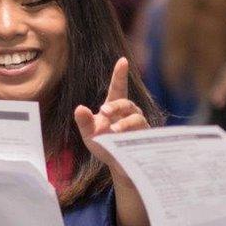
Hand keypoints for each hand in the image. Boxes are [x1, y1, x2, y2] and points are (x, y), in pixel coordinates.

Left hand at [73, 57, 148, 181]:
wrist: (117, 165)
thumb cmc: (103, 145)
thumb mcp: (89, 134)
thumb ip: (84, 122)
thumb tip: (79, 108)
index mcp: (114, 107)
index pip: (118, 87)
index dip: (120, 74)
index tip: (123, 60)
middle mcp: (129, 112)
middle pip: (125, 103)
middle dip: (115, 106)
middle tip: (103, 112)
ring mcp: (139, 124)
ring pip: (136, 118)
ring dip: (124, 124)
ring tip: (113, 132)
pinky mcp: (145, 137)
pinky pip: (143, 133)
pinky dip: (133, 136)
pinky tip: (126, 141)